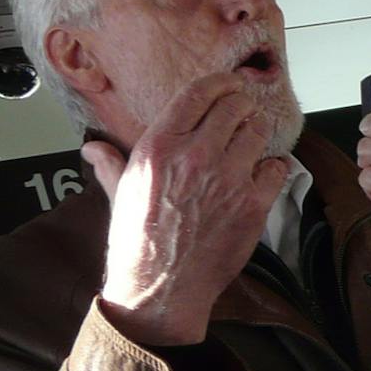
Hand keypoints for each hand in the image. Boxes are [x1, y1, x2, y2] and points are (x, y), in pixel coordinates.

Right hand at [85, 73, 290, 346]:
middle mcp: (194, 156)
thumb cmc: (139, 242)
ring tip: (253, 139)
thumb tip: (94, 147)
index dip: (220, 83)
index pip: (197, 95)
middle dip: (242, 106)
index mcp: (159, 147)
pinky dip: (273, 167)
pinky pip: (276, 168)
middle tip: (245, 111)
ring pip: (257, 133)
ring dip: (258, 132)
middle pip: (234, 108)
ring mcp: (227, 179)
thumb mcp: (119, 194)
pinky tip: (264, 173)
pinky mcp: (252, 204)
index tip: (230, 83)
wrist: (161, 287)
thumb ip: (111, 163)